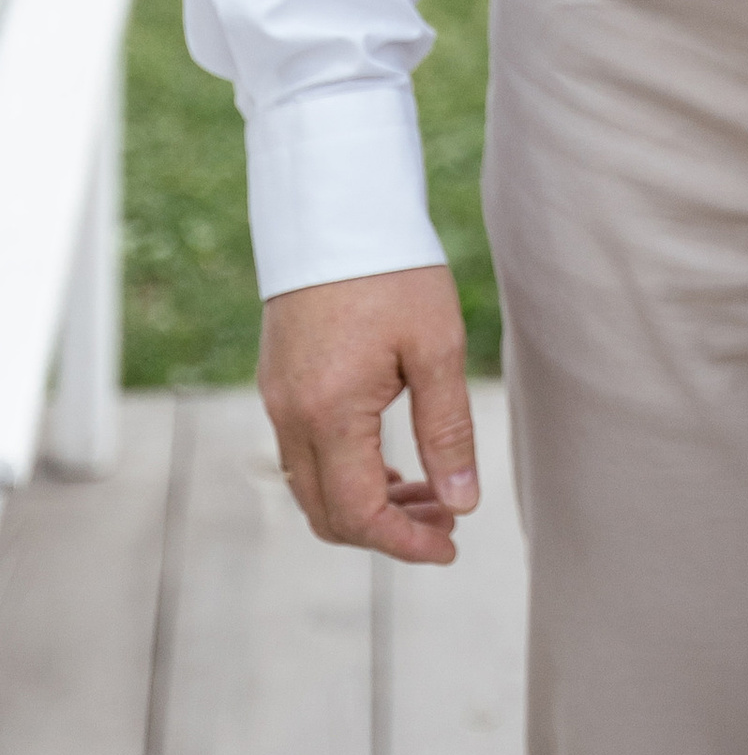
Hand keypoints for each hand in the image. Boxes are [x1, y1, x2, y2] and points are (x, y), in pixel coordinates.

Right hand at [258, 263, 478, 567]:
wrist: (335, 209)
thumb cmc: (394, 271)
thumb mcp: (436, 348)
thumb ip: (448, 430)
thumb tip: (464, 503)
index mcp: (329, 413)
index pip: (359, 513)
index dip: (405, 542)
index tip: (451, 545)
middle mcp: (290, 416)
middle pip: (329, 513)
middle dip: (389, 531)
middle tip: (449, 520)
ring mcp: (277, 400)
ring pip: (313, 488)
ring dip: (367, 504)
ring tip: (431, 493)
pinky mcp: (278, 383)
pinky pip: (304, 456)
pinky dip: (346, 474)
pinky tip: (392, 464)